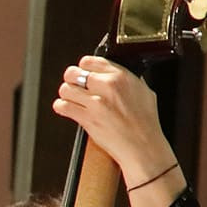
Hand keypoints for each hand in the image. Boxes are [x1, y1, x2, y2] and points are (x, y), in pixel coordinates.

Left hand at [54, 57, 177, 190]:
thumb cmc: (145, 122)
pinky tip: (69, 110)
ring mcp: (96, 101)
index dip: (83, 68)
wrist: (142, 145)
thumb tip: (116, 74)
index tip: (83, 73)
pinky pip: (61, 106)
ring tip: (73, 100)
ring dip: (66, 95)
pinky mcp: (86, 117)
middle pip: (72, 73)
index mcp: (121, 76)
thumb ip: (127, 80)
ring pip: (65, 89)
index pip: (89, 60)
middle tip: (75, 87)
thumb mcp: (144, 91)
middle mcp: (108, 85)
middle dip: (71, 80)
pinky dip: (62, 108)